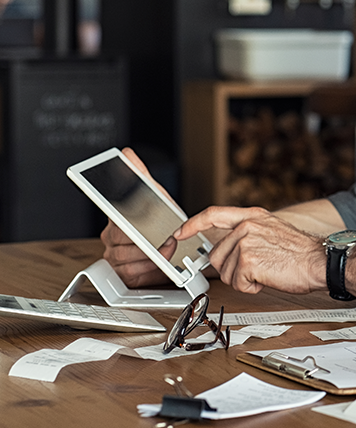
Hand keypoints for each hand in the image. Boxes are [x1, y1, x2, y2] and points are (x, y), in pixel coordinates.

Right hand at [99, 148, 177, 286]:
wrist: (173, 246)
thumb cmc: (161, 221)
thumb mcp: (155, 195)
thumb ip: (141, 176)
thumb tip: (127, 154)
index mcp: (116, 216)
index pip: (110, 212)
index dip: (118, 216)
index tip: (125, 220)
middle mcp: (111, 236)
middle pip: (121, 237)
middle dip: (146, 238)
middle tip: (165, 236)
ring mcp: (114, 255)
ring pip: (125, 255)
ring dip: (150, 254)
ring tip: (166, 248)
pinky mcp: (122, 273)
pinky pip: (130, 272)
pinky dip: (148, 268)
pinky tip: (157, 262)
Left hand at [174, 206, 324, 294]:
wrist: (320, 261)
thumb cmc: (301, 252)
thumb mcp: (272, 231)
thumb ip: (247, 234)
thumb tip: (226, 248)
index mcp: (252, 216)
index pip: (213, 214)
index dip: (192, 224)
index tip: (180, 233)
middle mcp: (246, 226)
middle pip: (217, 255)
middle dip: (232, 269)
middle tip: (256, 269)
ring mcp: (245, 243)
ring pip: (226, 272)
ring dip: (244, 279)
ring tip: (267, 271)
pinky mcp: (247, 261)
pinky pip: (237, 284)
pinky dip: (251, 288)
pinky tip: (268, 278)